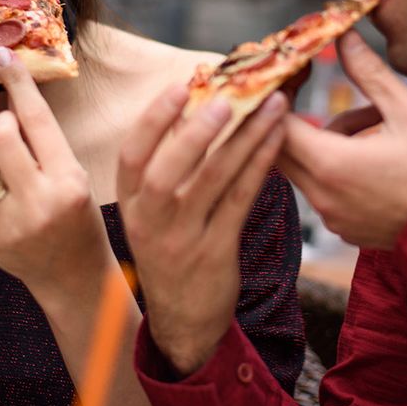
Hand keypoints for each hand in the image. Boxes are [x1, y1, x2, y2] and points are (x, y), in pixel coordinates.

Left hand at [0, 48, 112, 302]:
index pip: (37, 118)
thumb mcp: (77, 176)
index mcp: (69, 181)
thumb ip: (47, 141)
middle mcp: (40, 202)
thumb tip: (18, 91)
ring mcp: (8, 223)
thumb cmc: (77, 217)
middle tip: (5, 130)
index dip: (17, 81)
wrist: (71, 276)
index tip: (2, 54)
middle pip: (1, 133)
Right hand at [117, 86, 287, 375]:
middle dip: (197, 131)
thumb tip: (190, 104)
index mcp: (130, 204)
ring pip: (212, 182)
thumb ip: (165, 163)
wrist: (184, 319)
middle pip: (166, 172)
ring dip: (243, 139)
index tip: (180, 86)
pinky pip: (240, 202)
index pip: (131, 156)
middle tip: (229, 98)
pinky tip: (276, 140)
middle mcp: (149, 221)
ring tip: (271, 106)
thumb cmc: (172, 250)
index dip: (153, 119)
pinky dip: (259, 166)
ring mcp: (182, 240)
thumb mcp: (152, 212)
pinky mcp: (216, 252)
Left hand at [281, 31, 406, 249]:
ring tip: (372, 121)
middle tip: (314, 88)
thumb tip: (344, 37)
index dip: (279, 95)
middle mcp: (321, 194)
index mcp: (330, 163)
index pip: (276, 124)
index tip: (295, 73)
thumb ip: (369, 73)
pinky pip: (324, 188)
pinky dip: (336, 167)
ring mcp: (331, 215)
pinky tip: (374, 154)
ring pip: (306, 166)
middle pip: (282, 147)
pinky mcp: (344, 227)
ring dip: (325, 139)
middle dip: (295, 115)